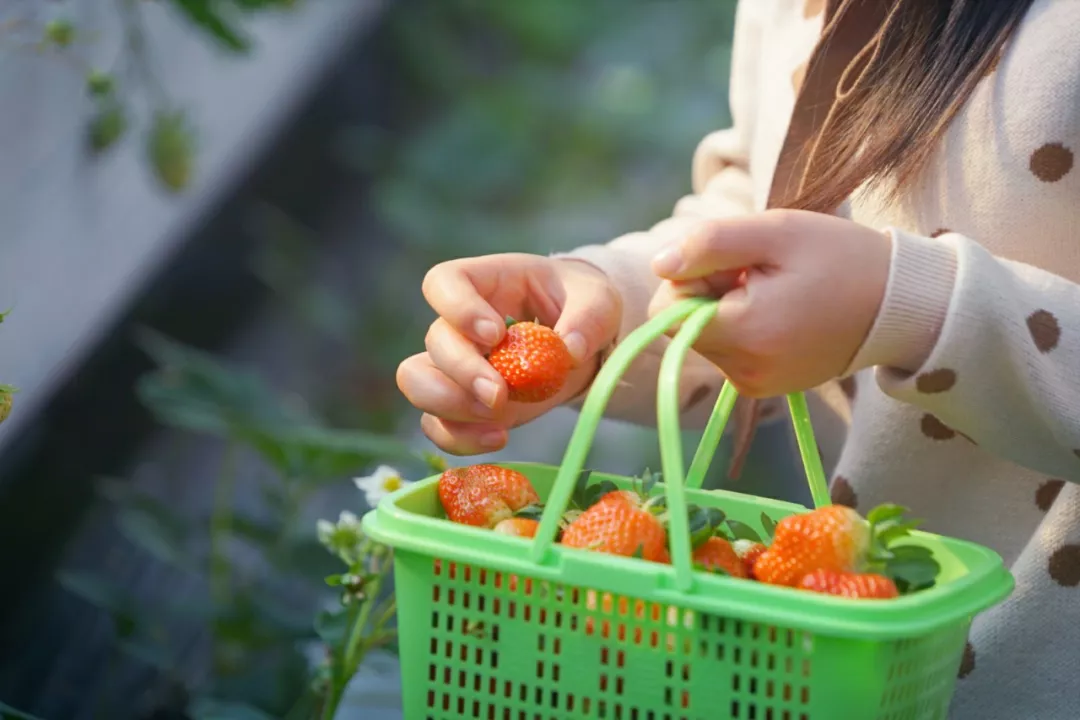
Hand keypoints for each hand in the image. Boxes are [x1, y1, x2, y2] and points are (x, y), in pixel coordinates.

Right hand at [397, 253, 621, 454]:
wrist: (578, 342)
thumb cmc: (580, 305)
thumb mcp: (598, 299)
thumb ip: (588, 318)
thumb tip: (569, 350)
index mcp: (486, 283)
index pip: (445, 282)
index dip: (458, 308)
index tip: (494, 334)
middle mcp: (459, 323)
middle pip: (434, 339)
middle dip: (463, 372)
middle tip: (499, 394)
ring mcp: (456, 365)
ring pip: (417, 381)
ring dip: (450, 405)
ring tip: (497, 418)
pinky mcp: (464, 404)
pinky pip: (437, 424)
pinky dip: (460, 438)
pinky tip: (499, 438)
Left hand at [648, 210, 890, 396]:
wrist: (899, 303)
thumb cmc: (839, 257)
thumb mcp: (774, 231)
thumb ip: (709, 243)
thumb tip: (658, 264)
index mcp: (745, 333)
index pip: (666, 311)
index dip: (690, 277)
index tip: (734, 263)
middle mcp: (745, 371)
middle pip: (683, 326)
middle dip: (708, 293)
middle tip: (759, 274)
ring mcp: (755, 384)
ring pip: (704, 339)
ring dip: (726, 309)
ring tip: (776, 291)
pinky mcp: (764, 387)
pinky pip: (727, 352)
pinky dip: (742, 327)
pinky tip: (781, 311)